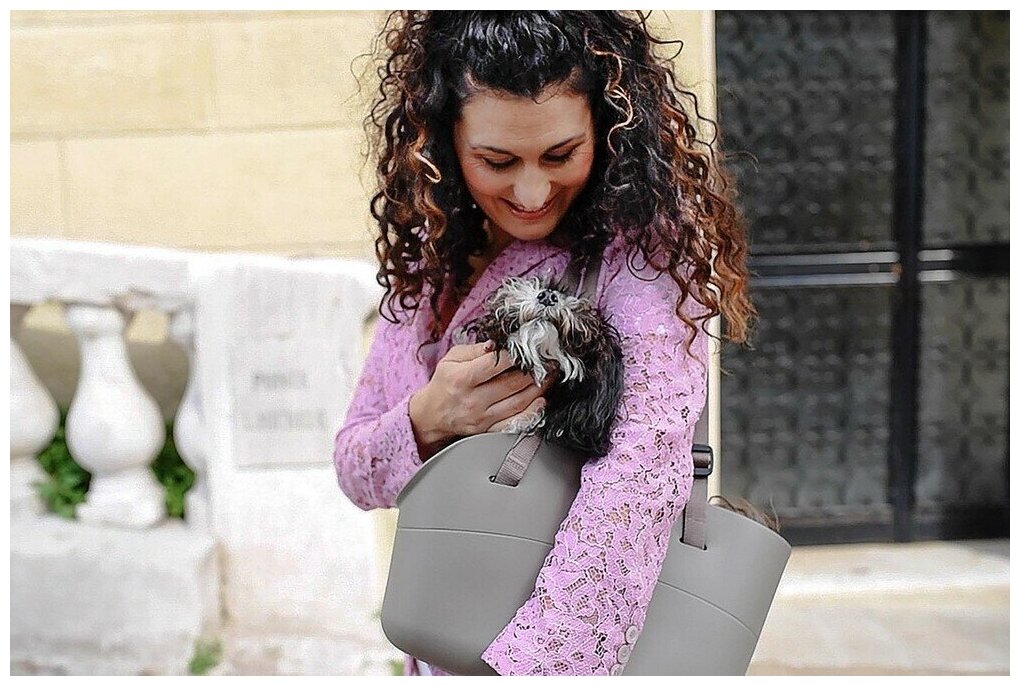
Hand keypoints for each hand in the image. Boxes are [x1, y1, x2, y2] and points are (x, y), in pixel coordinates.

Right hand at [409, 341, 556, 451]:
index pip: (494, 364)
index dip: (515, 355)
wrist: (432, 415)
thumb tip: (498, 344)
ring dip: (539, 388)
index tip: (529, 347)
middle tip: (548, 360)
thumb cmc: (444, 383)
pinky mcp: (489, 430)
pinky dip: (532, 412)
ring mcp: (482, 418)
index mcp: (462, 379)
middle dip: (535, 370)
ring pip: (519, 403)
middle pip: (512, 384)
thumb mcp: (451, 359)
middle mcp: (473, 400)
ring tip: (550, 376)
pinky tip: (541, 401)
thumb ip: (475, 349)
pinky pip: (516, 423)